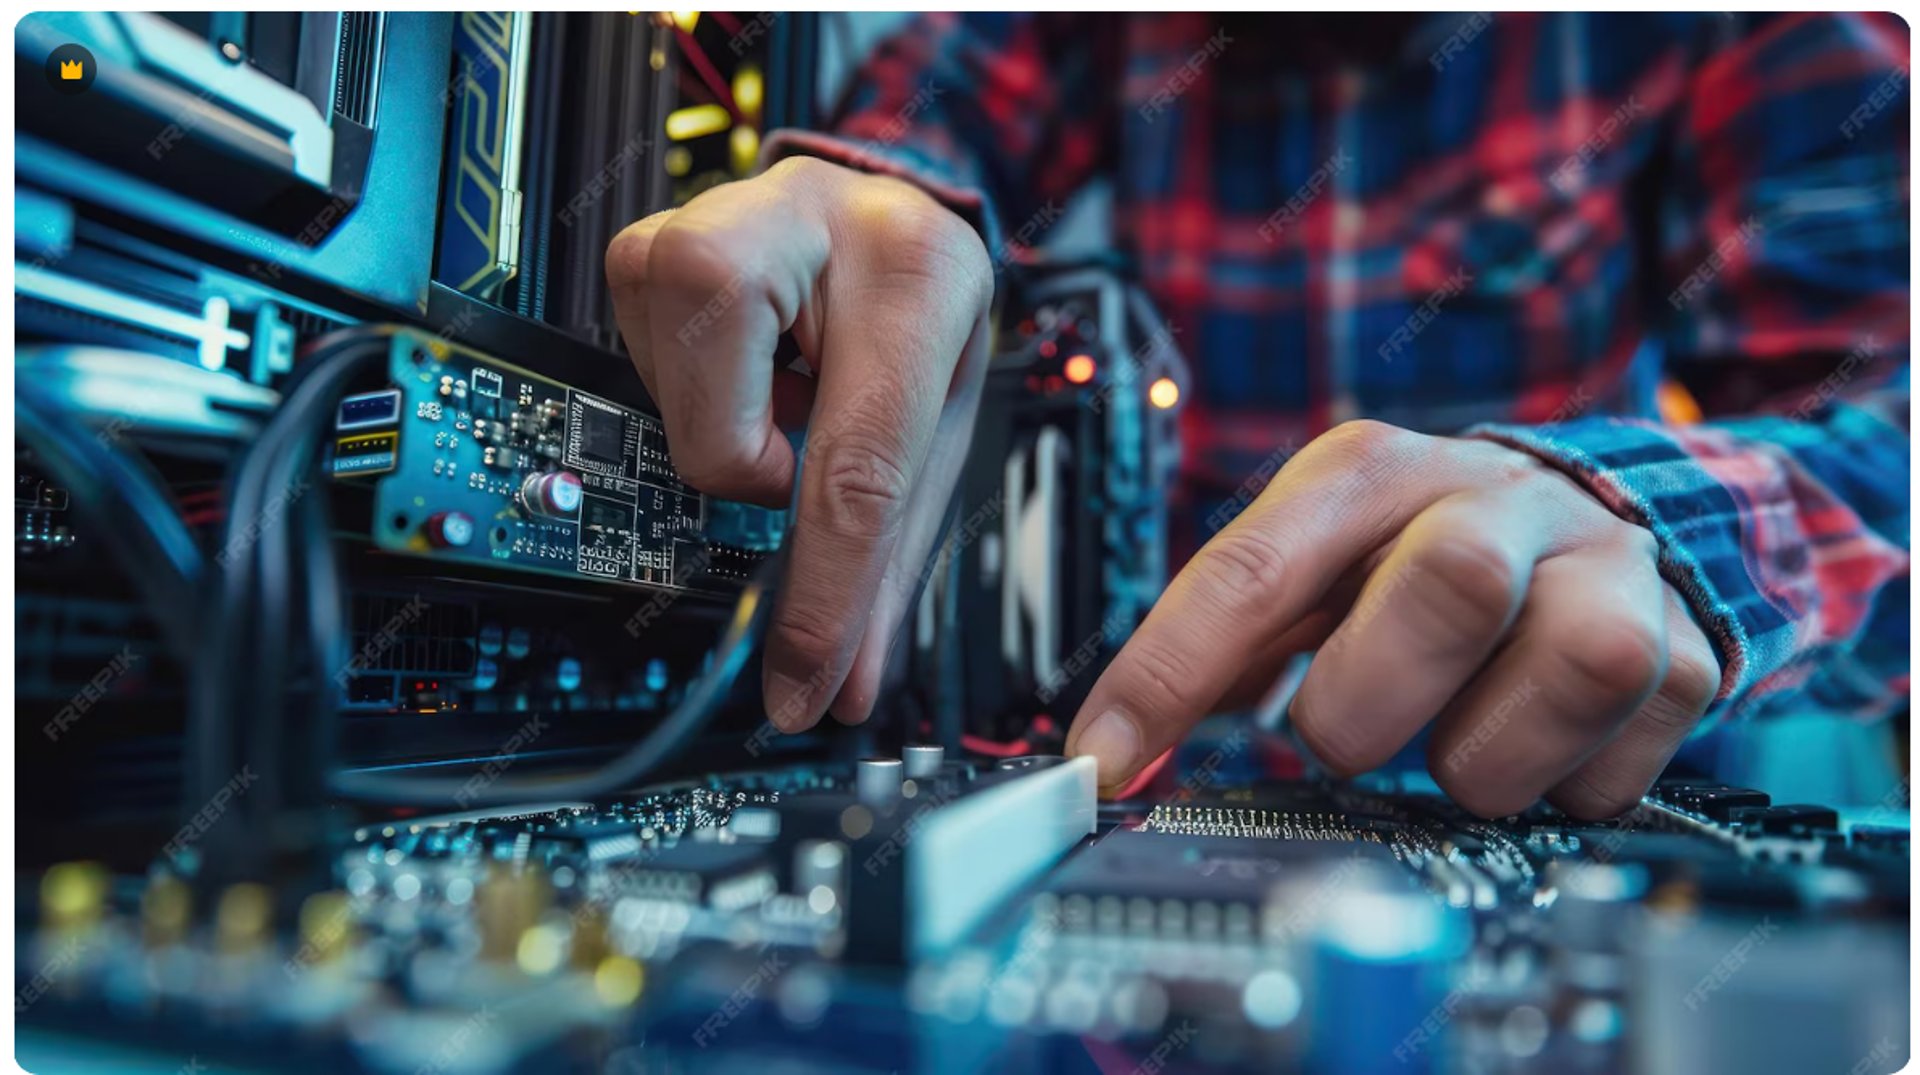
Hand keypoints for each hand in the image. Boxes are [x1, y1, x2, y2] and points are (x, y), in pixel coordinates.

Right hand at [606, 156, 993, 731]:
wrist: (879, 206)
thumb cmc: (916, 311)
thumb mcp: (941, 421)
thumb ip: (893, 559)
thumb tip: (840, 685)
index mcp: (912, 278)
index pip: (856, 471)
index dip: (824, 595)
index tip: (801, 686)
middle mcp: (803, 229)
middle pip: (732, 450)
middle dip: (765, 482)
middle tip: (804, 435)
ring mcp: (705, 225)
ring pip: (677, 423)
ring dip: (734, 433)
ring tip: (786, 380)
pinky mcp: (639, 246)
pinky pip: (640, 386)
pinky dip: (697, 399)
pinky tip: (746, 360)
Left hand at [1065, 420, 1721, 817]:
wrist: (1591, 515)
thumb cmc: (1415, 554)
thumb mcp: (1316, 566)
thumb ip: (1220, 651)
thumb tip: (1115, 756)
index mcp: (1369, 474)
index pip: (1254, 567)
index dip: (1170, 675)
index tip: (1105, 766)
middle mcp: (1493, 499)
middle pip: (1447, 584)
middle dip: (1372, 706)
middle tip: (1346, 736)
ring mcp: (1605, 566)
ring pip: (1572, 665)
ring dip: (1482, 755)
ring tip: (1453, 745)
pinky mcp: (1685, 649)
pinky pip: (1624, 756)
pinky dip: (1559, 788)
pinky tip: (1532, 750)